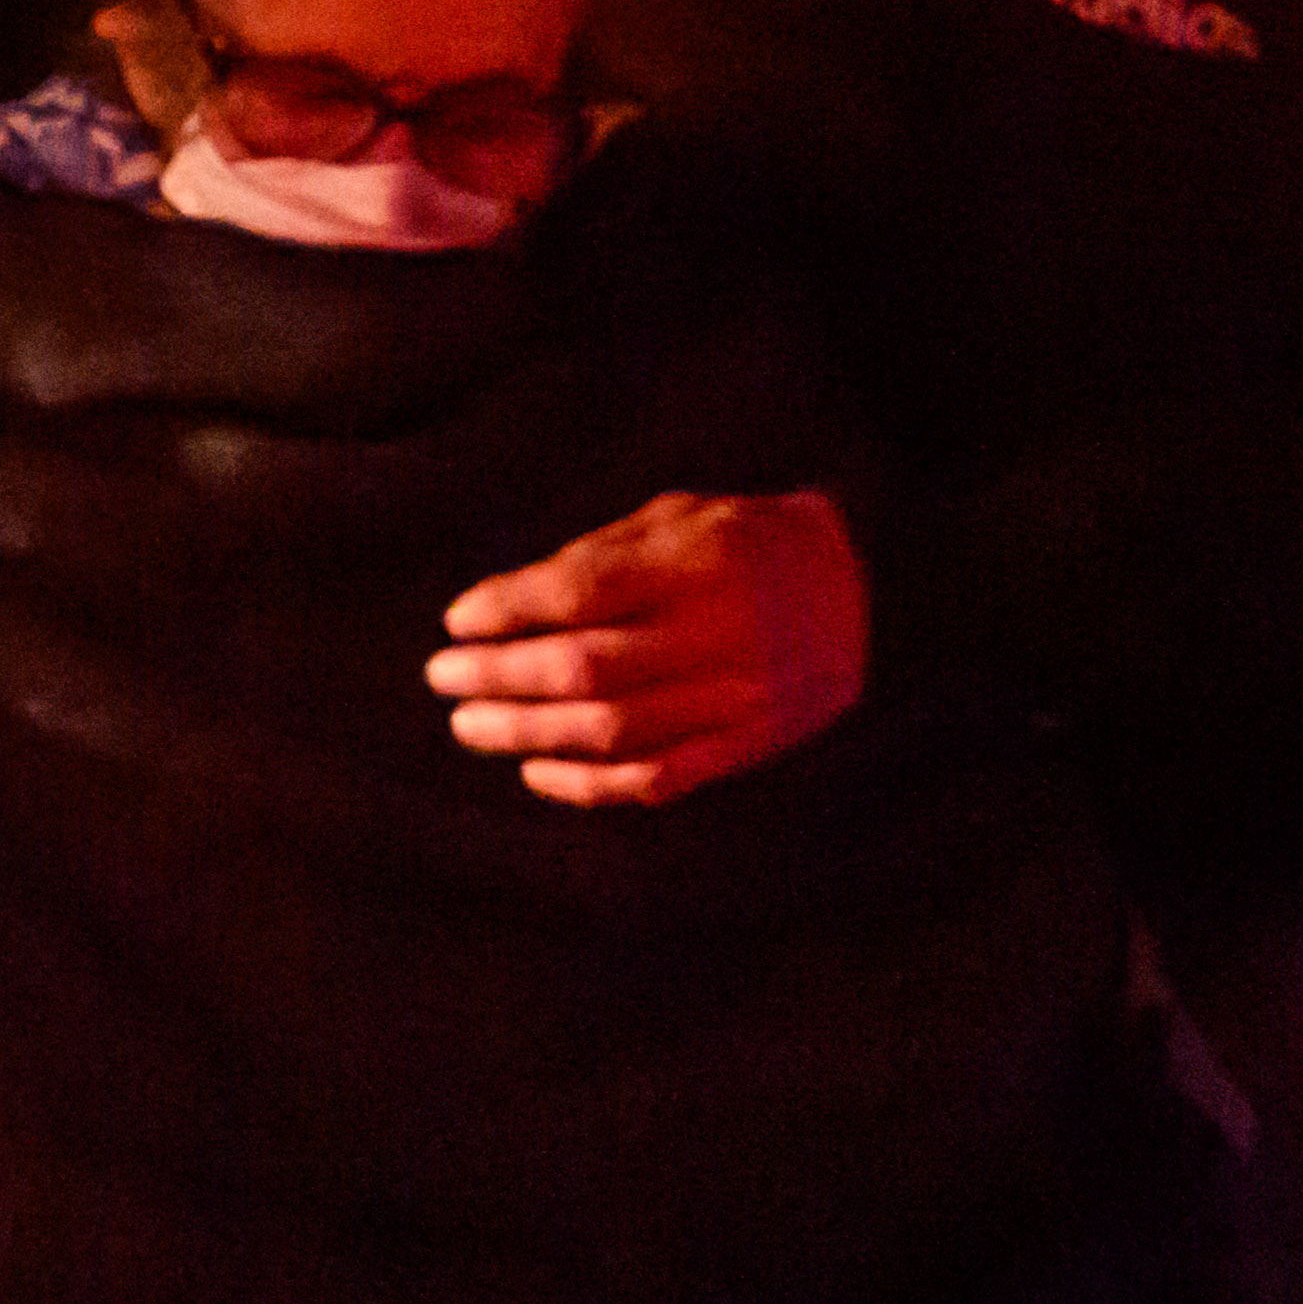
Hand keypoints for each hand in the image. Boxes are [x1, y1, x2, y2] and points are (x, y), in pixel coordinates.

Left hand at [434, 488, 870, 807]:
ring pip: (615, 731)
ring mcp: (742, 696)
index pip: (580, 593)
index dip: (507, 610)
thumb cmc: (743, 540)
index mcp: (698, 564)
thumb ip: (596, 558)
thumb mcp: (676, 519)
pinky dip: (589, 785)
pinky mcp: (752, 742)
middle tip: (442, 678)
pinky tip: (536, 771)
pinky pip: (659, 777)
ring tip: (470, 724)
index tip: (456, 621)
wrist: (861, 585)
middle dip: (500, 677)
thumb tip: (502, 608)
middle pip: (587, 669)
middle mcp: (722, 633)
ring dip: (528, 734)